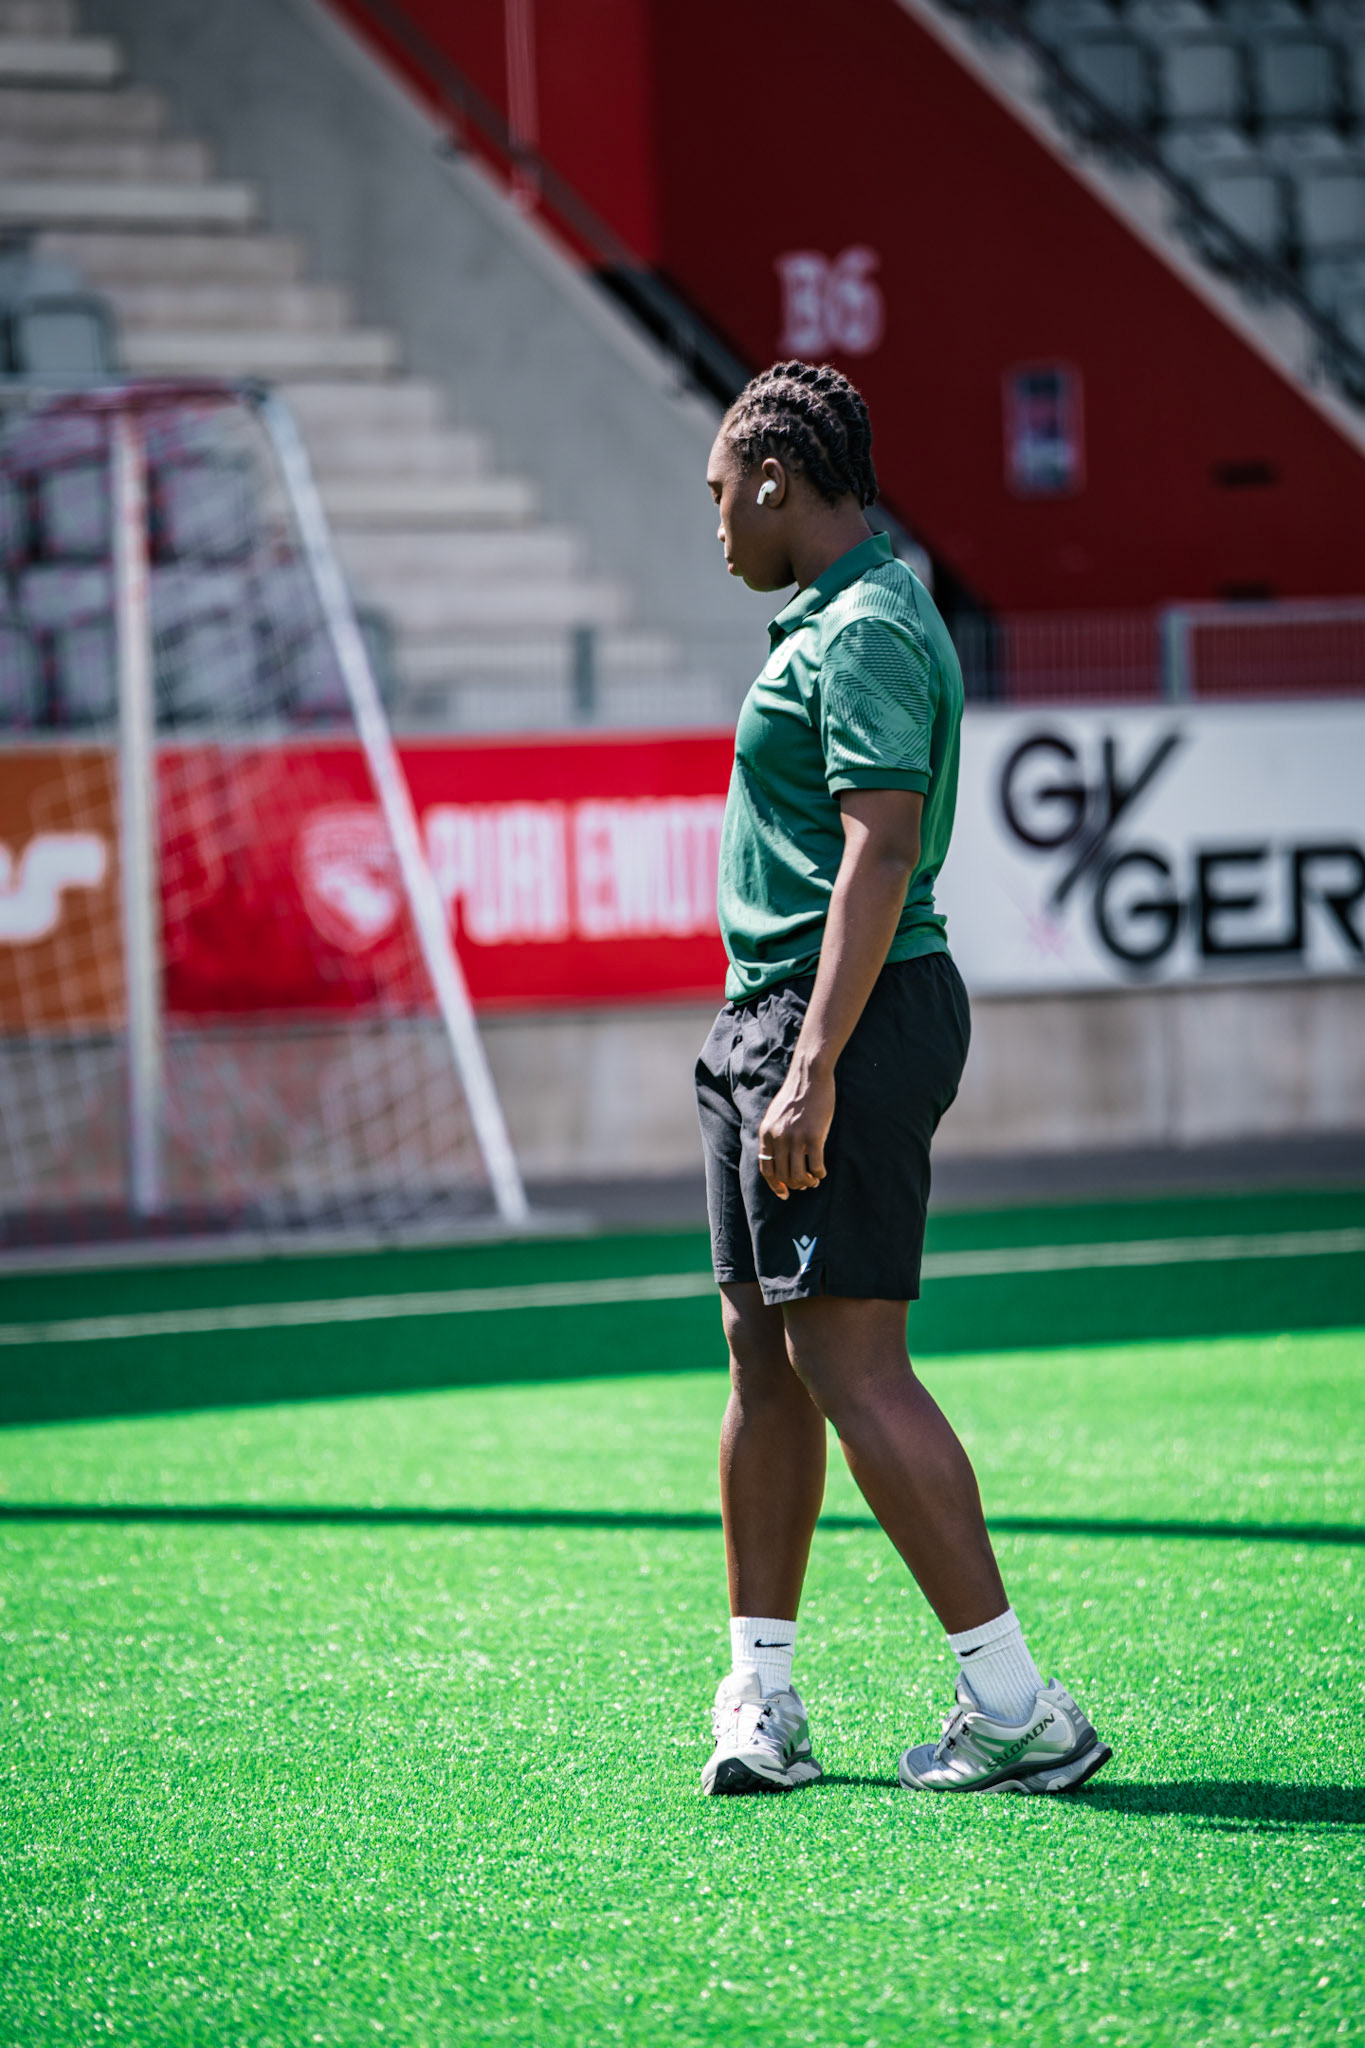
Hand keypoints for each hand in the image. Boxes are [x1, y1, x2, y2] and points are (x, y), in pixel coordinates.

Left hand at [757, 1057, 833, 1200]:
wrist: (809, 1076)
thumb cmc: (796, 1095)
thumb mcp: (775, 1115)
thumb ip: (774, 1135)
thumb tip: (778, 1159)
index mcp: (766, 1134)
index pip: (766, 1169)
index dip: (775, 1185)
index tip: (785, 1193)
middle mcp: (778, 1138)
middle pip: (783, 1175)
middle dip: (795, 1185)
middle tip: (805, 1184)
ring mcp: (795, 1138)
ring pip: (799, 1175)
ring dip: (808, 1182)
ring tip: (814, 1180)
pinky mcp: (814, 1136)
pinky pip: (816, 1166)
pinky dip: (820, 1174)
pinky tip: (822, 1172)